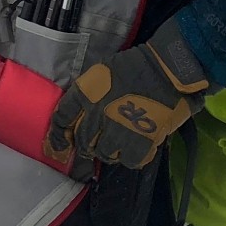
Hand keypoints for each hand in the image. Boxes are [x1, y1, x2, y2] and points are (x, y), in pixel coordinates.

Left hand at [46, 18, 216, 171]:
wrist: (169, 69)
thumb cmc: (138, 65)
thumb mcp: (103, 72)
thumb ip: (90, 94)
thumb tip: (83, 115)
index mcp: (86, 93)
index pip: (61, 119)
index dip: (57, 136)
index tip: (59, 145)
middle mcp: (96, 114)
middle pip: (82, 141)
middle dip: (87, 146)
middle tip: (98, 144)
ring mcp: (116, 130)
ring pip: (104, 153)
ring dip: (110, 151)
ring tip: (122, 142)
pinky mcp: (138, 142)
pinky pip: (128, 161)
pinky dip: (133, 157)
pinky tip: (139, 147)